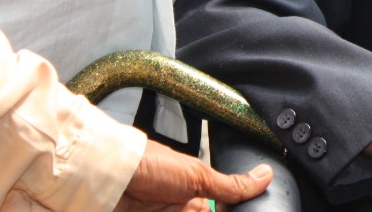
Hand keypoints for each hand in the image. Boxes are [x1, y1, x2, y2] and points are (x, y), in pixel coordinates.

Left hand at [114, 140, 271, 211]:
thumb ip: (231, 184)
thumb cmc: (149, 164)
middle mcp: (176, 206)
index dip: (221, 208)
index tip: (228, 208)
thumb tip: (265, 175)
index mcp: (193, 192)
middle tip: (189, 207)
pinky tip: (161, 211)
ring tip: (165, 207)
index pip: (216, 209)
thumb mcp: (197, 175)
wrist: (105, 176)